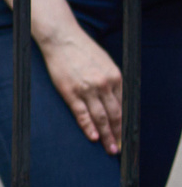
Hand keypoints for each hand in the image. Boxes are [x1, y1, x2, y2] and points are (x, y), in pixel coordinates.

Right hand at [40, 22, 123, 150]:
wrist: (62, 39)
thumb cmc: (83, 50)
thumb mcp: (105, 63)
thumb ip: (112, 81)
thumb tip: (116, 101)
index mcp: (115, 77)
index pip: (123, 106)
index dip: (125, 123)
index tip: (125, 135)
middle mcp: (104, 84)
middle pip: (115, 115)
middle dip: (118, 133)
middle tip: (120, 148)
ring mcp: (87, 89)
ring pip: (101, 117)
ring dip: (106, 135)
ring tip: (110, 148)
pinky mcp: (71, 92)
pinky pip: (82, 114)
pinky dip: (88, 127)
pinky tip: (93, 137)